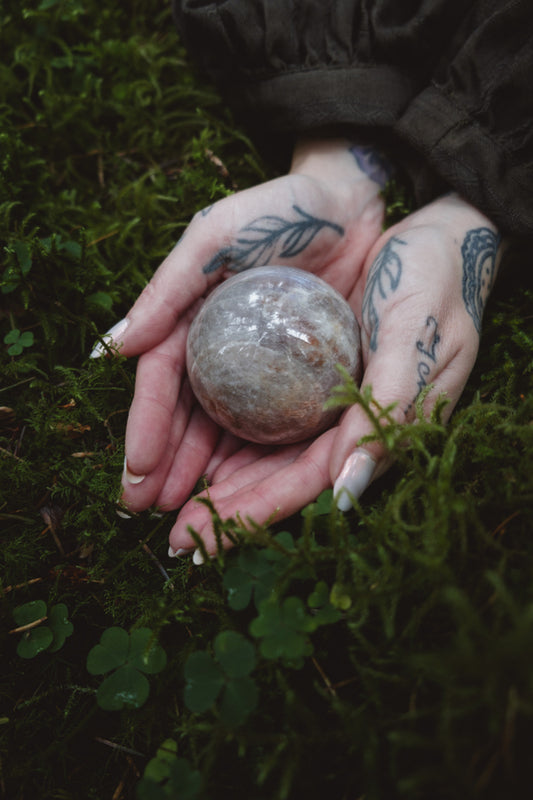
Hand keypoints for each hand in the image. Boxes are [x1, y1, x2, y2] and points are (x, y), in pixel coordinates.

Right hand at [95, 140, 385, 520]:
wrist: (349, 204)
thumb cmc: (278, 212)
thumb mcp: (216, 238)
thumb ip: (167, 288)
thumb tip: (112, 347)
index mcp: (192, 324)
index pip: (162, 385)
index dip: (147, 429)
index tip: (137, 472)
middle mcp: (222, 355)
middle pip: (189, 422)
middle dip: (168, 471)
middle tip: (153, 515)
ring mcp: (262, 373)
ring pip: (228, 437)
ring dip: (207, 481)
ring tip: (190, 521)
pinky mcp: (306, 383)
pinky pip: (279, 431)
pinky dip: (259, 465)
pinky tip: (244, 495)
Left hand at [165, 192, 500, 559]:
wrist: (441, 239)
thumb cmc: (436, 284)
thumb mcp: (416, 339)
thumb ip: (386, 412)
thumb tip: (346, 494)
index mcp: (380, 430)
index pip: (304, 484)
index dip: (251, 515)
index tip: (199, 542)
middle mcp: (349, 426)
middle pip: (276, 477)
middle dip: (223, 510)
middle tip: (172, 538)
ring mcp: (329, 402)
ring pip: (266, 450)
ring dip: (218, 476)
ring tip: (167, 498)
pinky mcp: (315, 375)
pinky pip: (266, 412)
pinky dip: (229, 432)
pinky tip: (193, 447)